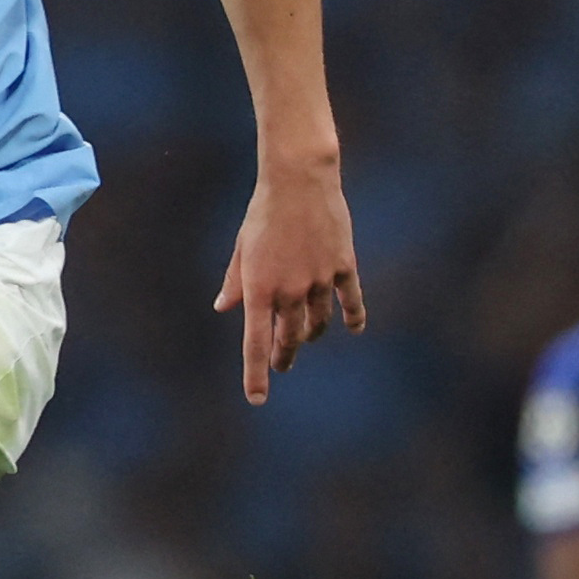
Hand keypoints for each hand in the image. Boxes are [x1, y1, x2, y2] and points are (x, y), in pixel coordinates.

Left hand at [217, 155, 366, 405]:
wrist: (299, 179)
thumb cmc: (263, 211)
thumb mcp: (242, 248)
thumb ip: (235, 282)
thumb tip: (223, 308)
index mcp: (259, 289)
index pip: (256, 344)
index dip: (256, 375)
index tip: (257, 399)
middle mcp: (290, 291)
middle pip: (290, 338)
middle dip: (284, 355)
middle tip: (282, 363)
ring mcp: (320, 281)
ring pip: (318, 324)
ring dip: (311, 335)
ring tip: (307, 338)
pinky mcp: (343, 266)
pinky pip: (351, 301)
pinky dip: (353, 317)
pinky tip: (354, 328)